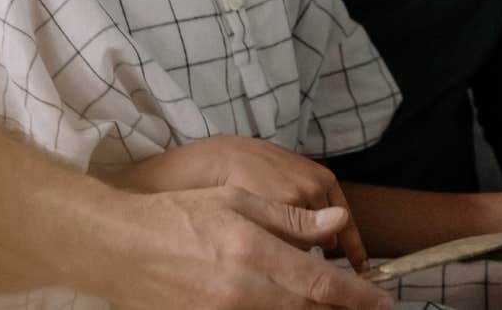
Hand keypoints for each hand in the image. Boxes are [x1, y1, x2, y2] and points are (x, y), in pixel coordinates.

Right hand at [96, 185, 392, 309]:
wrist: (117, 247)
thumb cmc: (178, 216)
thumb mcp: (237, 202)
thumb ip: (289, 219)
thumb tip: (337, 224)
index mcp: (253, 253)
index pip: (320, 283)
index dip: (358, 297)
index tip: (383, 301)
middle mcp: (242, 292)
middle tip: (365, 307)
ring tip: (330, 309)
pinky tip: (288, 309)